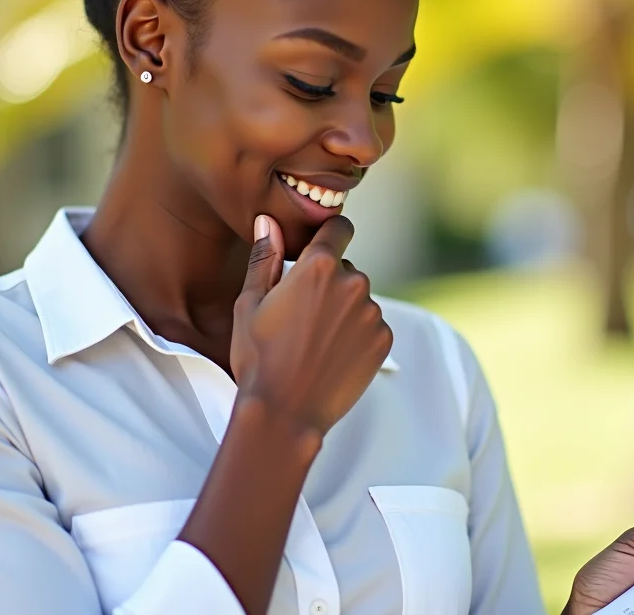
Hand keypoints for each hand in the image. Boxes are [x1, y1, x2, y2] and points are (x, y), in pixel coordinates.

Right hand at [231, 214, 392, 436]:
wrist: (285, 412)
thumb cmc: (260, 357)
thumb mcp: (249, 303)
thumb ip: (264, 257)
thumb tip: (268, 221)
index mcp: (319, 266)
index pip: (339, 227)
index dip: (329, 234)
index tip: (320, 248)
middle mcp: (353, 282)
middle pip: (346, 268)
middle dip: (329, 282)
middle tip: (302, 315)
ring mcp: (372, 312)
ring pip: (359, 298)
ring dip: (343, 309)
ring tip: (314, 340)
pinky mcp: (383, 339)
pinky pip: (371, 324)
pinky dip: (356, 334)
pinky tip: (331, 354)